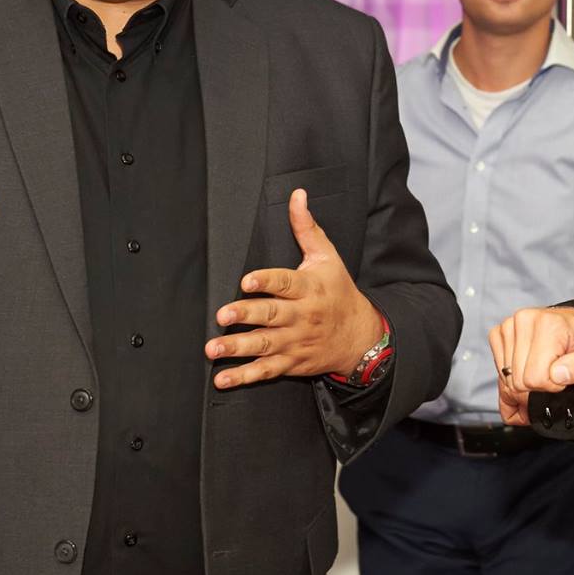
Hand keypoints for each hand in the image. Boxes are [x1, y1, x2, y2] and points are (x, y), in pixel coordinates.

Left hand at [208, 190, 379, 389]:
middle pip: (272, 316)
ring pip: (265, 346)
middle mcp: (302, 316)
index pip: (286, 283)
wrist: (360, 336)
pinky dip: (244, 377)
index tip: (246, 280)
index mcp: (309, 288)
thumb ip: (306, 228)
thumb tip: (297, 195)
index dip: (266, 281)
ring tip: (214, 350)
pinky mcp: (292, 362)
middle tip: (223, 316)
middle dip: (247, 316)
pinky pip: (267, 372)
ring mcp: (296, 342)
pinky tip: (223, 379)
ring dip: (238, 349)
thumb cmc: (339, 292)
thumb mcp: (328, 257)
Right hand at [487, 307, 573, 425]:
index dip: (552, 387)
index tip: (563, 379)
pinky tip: (529, 370)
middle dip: (536, 389)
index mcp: (549, 325)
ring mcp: (509, 326)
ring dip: (524, 385)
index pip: (535, 379)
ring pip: (507, 379)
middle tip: (554, 380)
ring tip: (543, 374)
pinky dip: (512, 378)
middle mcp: (524, 320)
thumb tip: (557, 375)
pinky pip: (499, 371)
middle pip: (518, 381)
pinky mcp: (499, 333)